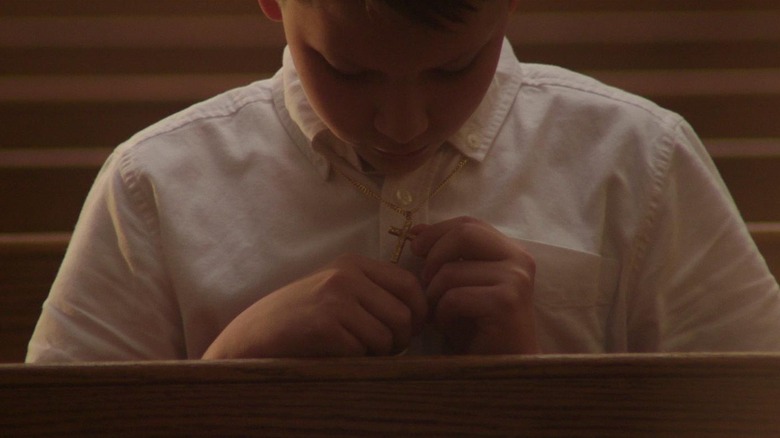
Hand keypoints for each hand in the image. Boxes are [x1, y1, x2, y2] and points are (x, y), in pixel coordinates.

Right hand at [202, 254, 426, 358]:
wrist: (250, 336)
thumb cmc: (300, 319)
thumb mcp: (336, 292)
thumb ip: (373, 293)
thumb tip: (423, 314)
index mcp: (353, 263)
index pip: (410, 285)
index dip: (418, 314)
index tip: (406, 332)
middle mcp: (346, 275)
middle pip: (404, 314)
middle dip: (400, 340)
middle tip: (380, 350)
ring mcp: (334, 298)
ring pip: (387, 336)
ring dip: (377, 354)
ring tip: (354, 352)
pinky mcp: (323, 325)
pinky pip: (362, 351)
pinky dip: (354, 361)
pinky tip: (335, 356)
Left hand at [411, 216, 538, 354]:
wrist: (502, 370)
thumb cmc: (479, 329)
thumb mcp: (461, 284)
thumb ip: (447, 256)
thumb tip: (416, 231)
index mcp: (511, 251)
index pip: (469, 223)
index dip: (437, 231)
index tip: (415, 246)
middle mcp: (519, 259)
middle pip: (464, 233)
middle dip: (433, 255)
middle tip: (424, 281)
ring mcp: (516, 279)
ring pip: (451, 271)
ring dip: (434, 295)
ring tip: (440, 314)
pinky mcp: (507, 302)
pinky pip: (454, 297)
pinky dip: (443, 314)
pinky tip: (450, 328)